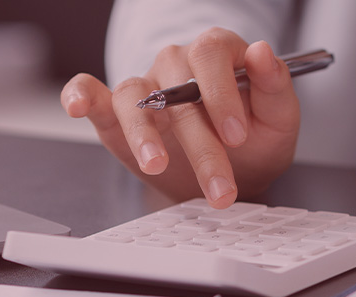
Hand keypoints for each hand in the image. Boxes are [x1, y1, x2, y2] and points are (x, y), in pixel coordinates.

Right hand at [60, 28, 299, 208]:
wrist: (234, 174)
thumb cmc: (256, 140)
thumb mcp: (279, 118)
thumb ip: (275, 85)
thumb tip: (262, 52)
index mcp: (218, 54)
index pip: (211, 52)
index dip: (221, 92)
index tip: (237, 135)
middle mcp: (177, 65)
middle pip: (175, 87)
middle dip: (199, 143)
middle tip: (219, 185)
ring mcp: (146, 86)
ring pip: (133, 95)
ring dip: (143, 133)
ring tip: (157, 165)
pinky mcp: (117, 113)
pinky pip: (92, 92)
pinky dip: (80, 95)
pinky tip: (77, 107)